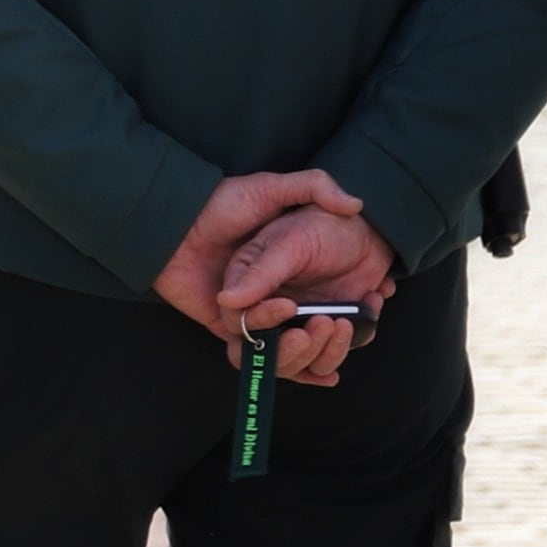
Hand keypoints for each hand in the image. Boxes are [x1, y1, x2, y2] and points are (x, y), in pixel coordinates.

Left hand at [150, 169, 358, 352]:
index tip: (376, 302)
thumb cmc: (219, 202)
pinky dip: (281, 359)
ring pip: (287, 346)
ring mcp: (248, 312)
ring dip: (307, 345)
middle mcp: (269, 294)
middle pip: (310, 330)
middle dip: (332, 336)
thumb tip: (356, 205)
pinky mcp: (224, 326)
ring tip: (321, 326)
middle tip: (343, 324)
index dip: (353, 308)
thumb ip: (313, 187)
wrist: (170, 219)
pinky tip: (304, 350)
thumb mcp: (270, 188)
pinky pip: (254, 353)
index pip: (326, 299)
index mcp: (284, 270)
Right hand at [219, 202, 401, 385]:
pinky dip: (344, 347)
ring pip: (300, 363)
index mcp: (249, 285)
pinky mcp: (324, 334)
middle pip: (267, 352)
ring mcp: (298, 324)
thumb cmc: (321, 227)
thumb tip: (226, 300)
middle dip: (293, 350)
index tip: (291, 306)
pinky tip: (356, 321)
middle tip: (321, 323)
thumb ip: (259, 274)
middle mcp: (268, 309)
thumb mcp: (289, 245)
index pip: (240, 321)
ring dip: (324, 351)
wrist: (366, 232)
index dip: (262, 321)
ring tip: (343, 322)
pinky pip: (327, 359)